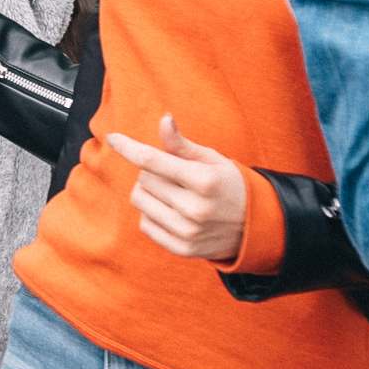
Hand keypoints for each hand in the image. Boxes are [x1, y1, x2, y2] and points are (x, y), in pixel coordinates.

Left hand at [103, 114, 249, 261]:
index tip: (113, 138)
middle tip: (173, 176)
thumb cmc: (229, 185)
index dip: (129, 147)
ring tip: (171, 193)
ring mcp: (188, 231)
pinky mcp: (182, 248)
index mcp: (205, 181)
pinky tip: (171, 212)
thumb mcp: (213, 160)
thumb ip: (183, 145)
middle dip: (153, 172)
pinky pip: (145, 225)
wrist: (256, 227)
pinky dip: (152, 214)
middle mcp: (196, 208)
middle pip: (144, 179)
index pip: (153, 161)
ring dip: (148, 192)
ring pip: (140, 201)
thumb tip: (164, 120)